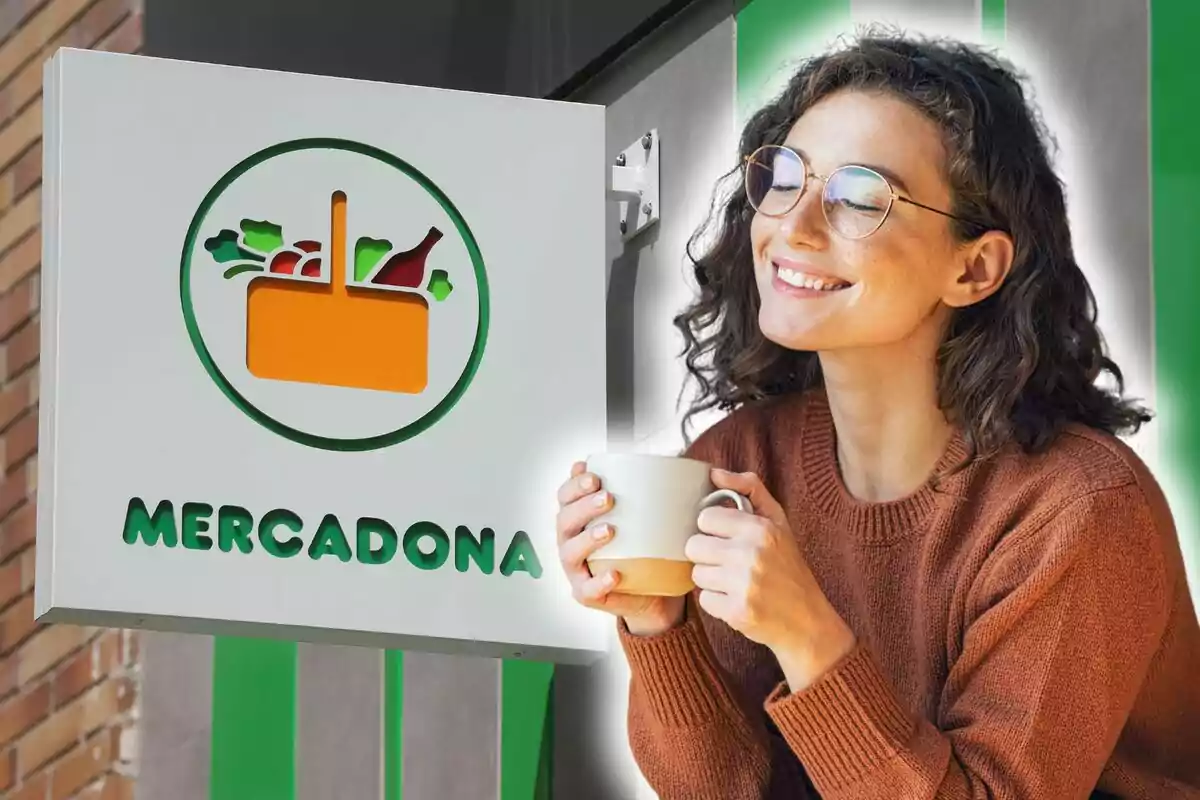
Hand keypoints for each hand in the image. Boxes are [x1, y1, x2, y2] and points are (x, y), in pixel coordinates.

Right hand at [555, 461, 684, 635]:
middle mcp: (570, 542)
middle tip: (609, 498)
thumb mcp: (640, 518)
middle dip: (583, 506)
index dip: (574, 484)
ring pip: (570, 553)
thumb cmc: (641, 548)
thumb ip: (639, 494)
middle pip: (564, 520)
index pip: (565, 496)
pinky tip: (614, 574)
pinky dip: (600, 582)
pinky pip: (588, 590)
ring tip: (610, 530)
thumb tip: (655, 462)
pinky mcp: (587, 594)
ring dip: (587, 539)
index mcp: (577, 519)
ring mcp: (576, 570)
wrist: (652, 592)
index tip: (594, 476)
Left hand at [686, 469, 855, 689]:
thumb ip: (749, 489)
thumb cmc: (788, 567)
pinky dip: (717, 602)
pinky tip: (737, 600)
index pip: (705, 518)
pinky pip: (704, 600)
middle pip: (694, 546)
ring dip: (712, 580)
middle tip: (730, 563)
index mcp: (761, 528)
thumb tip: (714, 473)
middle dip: (708, 556)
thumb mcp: (778, 521)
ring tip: (735, 582)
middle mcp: (752, 554)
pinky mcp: (737, 612)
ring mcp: (744, 584)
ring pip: (696, 574)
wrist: (808, 620)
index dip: (713, 530)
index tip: (728, 539)